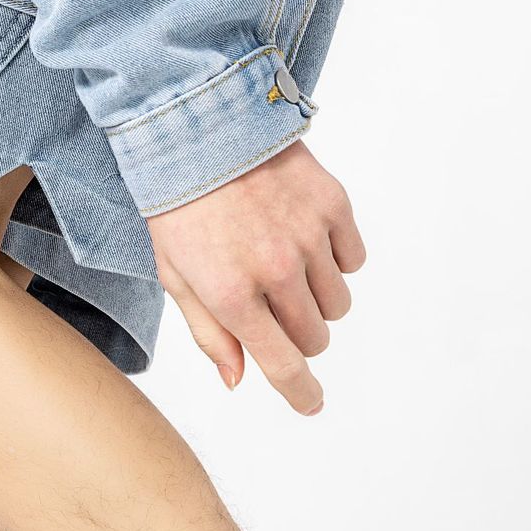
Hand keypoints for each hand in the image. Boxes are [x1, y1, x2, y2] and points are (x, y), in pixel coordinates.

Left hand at [146, 140, 365, 413]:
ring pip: (338, 304)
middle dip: (298, 333)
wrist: (202, 127)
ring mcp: (309, 238)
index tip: (312, 403)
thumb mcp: (177, 276)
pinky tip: (305, 237)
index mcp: (232, 294)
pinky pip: (353, 260)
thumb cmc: (180, 206)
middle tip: (273, 304)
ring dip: (317, 298)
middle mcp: (276, 271)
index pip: (282, 363)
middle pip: (315, 338)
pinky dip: (336, 260)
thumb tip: (238, 380)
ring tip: (285, 264)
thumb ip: (210, 333)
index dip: (300, 392)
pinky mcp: (333, 206)